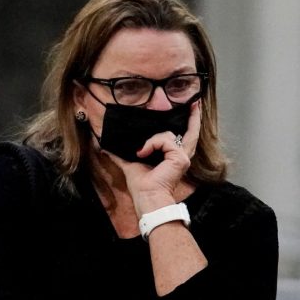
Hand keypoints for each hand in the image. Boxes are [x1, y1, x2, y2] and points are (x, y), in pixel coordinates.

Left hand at [118, 102, 201, 216]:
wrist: (147, 196)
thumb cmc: (142, 186)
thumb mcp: (129, 163)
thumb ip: (120, 153)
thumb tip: (104, 147)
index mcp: (173, 157)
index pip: (184, 137)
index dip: (189, 124)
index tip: (192, 108)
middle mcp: (181, 156)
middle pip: (191, 132)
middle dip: (194, 117)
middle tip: (195, 102)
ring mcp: (183, 156)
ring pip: (167, 134)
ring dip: (151, 141)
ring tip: (140, 152)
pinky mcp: (180, 158)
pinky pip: (164, 140)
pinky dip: (151, 144)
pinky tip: (143, 154)